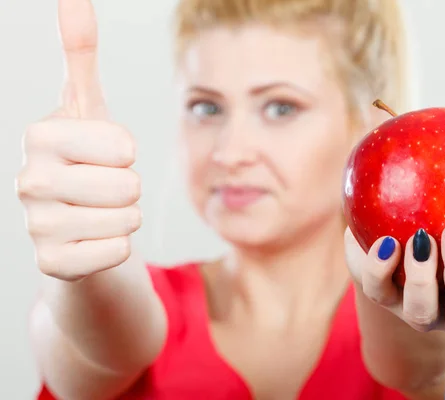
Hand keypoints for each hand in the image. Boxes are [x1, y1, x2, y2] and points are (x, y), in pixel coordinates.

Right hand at [15, 0, 140, 280]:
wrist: (76, 223)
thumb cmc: (87, 162)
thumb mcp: (87, 108)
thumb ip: (81, 54)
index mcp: (38, 136)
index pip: (123, 147)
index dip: (126, 154)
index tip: (104, 156)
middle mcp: (27, 180)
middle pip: (127, 185)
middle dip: (127, 188)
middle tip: (102, 189)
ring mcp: (35, 226)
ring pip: (126, 220)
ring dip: (125, 217)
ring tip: (99, 212)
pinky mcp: (52, 264)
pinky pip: (118, 252)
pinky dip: (118, 247)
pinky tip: (94, 240)